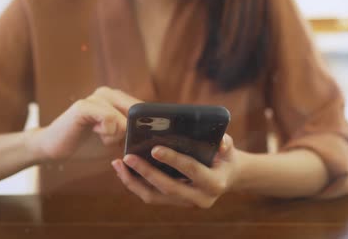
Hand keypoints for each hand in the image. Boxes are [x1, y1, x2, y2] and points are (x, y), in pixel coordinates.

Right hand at [28, 87, 140, 162]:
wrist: (56, 148)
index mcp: (118, 99)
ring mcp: (96, 97)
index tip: (148, 140)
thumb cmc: (87, 145)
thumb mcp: (116, 141)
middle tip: (120, 142)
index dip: (151, 125)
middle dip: (134, 132)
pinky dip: (107, 133)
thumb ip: (133, 136)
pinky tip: (95, 133)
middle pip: (138, 113)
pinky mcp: (84, 105)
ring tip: (102, 137)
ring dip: (117, 135)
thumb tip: (156, 138)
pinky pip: (109, 119)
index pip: (145, 109)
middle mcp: (109, 93)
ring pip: (125, 118)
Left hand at [112, 134, 238, 208]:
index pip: (191, 170)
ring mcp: (186, 204)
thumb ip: (225, 142)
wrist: (228, 176)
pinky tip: (123, 170)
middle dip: (146, 172)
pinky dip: (135, 184)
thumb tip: (220, 143)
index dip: (173, 160)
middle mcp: (200, 198)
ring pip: (154, 197)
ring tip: (118, 164)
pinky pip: (151, 196)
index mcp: (213, 183)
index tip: (154, 149)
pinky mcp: (174, 204)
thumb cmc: (224, 156)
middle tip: (128, 156)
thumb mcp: (229, 147)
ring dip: (133, 182)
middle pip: (168, 188)